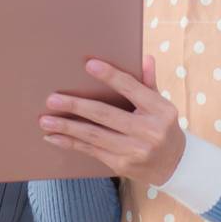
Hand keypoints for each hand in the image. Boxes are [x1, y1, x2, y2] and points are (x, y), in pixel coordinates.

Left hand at [38, 56, 185, 185]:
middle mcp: (149, 131)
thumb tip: (145, 57)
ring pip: (94, 136)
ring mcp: (135, 150)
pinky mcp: (122, 165)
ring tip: (45, 120)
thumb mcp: (161, 104)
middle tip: (52, 99)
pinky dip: (70, 143)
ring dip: (67, 127)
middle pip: (106, 115)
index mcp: (160, 110)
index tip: (89, 64)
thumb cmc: (161, 126)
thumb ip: (148, 82)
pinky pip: (91, 151)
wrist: (175, 165)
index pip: (131, 89)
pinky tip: (53, 137)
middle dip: (76, 106)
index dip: (110, 76)